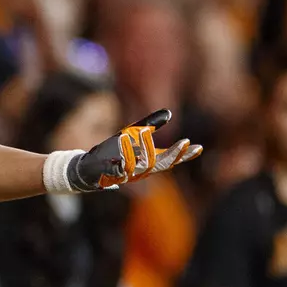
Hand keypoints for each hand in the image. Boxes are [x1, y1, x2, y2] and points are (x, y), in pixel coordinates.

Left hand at [67, 109, 202, 191]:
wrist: (88, 169)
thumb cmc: (112, 152)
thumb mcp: (133, 136)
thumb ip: (150, 125)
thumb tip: (169, 112)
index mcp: (147, 160)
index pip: (170, 158)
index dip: (183, 153)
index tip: (198, 147)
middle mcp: (140, 169)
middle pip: (160, 164)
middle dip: (174, 154)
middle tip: (185, 144)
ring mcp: (125, 173)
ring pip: (141, 166)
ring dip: (148, 154)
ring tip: (152, 141)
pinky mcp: (109, 173)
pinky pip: (119, 168)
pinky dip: (124, 161)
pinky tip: (125, 151)